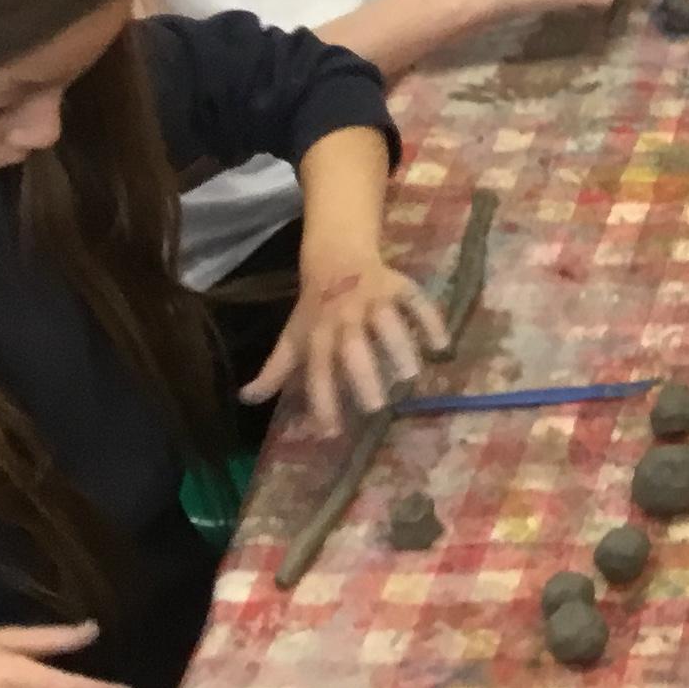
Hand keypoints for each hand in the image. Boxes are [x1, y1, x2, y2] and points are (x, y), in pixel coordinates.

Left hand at [243, 252, 446, 432]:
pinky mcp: (399, 285)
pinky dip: (431, 321)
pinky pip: (418, 301)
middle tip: (377, 407)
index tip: (331, 433)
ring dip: (400, 347)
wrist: (336, 254)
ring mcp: (374, 299)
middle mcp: (345, 317)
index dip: (323, 400)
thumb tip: (247, 399)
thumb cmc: (316, 305)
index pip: (318, 370)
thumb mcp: (294, 336)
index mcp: (318, 333)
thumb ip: (275, 370)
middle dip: (364, 375)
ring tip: (411, 376)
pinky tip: (441, 346)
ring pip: (388, 322)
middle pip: (354, 347)